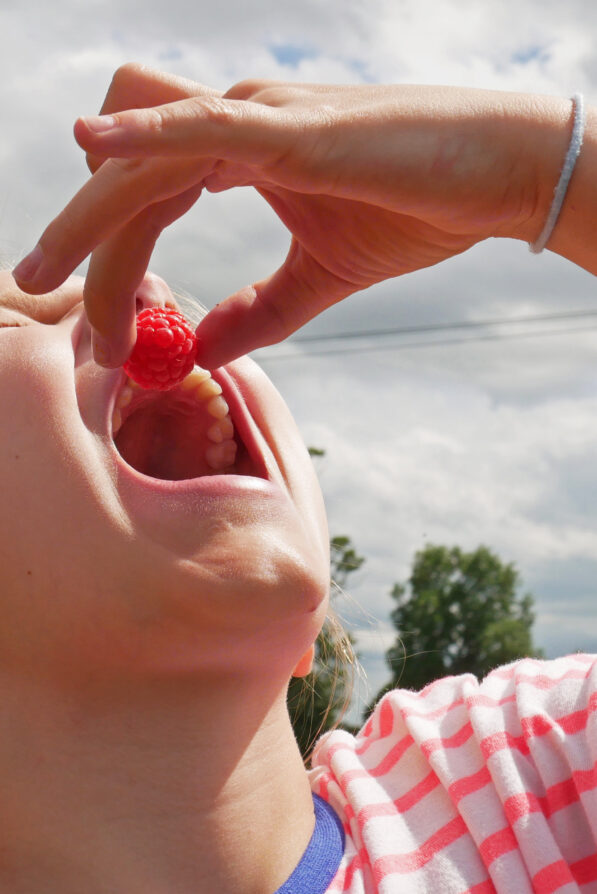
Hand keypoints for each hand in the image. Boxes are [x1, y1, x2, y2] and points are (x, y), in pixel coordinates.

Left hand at [13, 65, 560, 367]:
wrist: (493, 176)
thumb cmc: (414, 210)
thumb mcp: (318, 277)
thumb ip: (258, 311)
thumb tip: (201, 349)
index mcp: (236, 154)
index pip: (144, 203)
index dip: (112, 265)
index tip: (105, 335)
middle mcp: (232, 123)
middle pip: (121, 177)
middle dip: (78, 243)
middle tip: (44, 301)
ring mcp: (257, 116)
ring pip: (140, 157)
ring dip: (90, 214)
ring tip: (51, 274)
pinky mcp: (289, 128)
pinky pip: (198, 124)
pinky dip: (143, 136)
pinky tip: (94, 146)